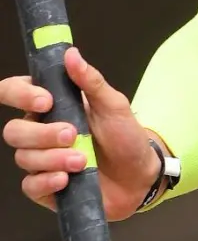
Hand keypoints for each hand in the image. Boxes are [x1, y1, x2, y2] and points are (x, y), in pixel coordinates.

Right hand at [1, 47, 159, 218]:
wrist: (141, 175)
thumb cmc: (126, 137)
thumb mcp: (115, 105)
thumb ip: (91, 81)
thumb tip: (72, 54)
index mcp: (52, 106)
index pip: (14, 92)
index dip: (19, 94)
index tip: (45, 100)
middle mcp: (40, 132)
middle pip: (14, 130)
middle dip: (42, 134)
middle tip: (72, 135)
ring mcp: (41, 160)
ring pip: (23, 157)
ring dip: (53, 159)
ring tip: (82, 161)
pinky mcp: (45, 187)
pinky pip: (30, 186)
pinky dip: (46, 182)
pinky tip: (66, 179)